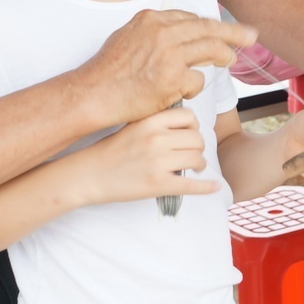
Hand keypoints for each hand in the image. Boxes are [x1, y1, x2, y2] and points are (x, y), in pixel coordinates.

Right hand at [74, 107, 217, 205]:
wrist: (88, 175)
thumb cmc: (109, 151)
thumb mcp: (132, 126)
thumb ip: (156, 122)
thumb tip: (184, 123)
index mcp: (150, 122)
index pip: (189, 117)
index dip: (193, 126)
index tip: (188, 134)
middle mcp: (156, 139)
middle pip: (197, 139)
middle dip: (198, 147)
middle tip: (190, 154)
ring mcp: (158, 163)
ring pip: (198, 159)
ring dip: (199, 164)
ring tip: (192, 168)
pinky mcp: (159, 185)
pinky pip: (192, 185)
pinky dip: (207, 187)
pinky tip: (214, 186)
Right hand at [80, 9, 255, 122]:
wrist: (94, 93)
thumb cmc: (108, 70)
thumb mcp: (128, 36)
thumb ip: (153, 31)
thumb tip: (176, 30)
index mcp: (152, 19)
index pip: (191, 18)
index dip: (210, 25)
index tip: (223, 29)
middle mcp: (162, 32)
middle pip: (208, 28)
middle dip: (233, 32)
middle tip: (251, 35)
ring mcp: (169, 55)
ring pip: (211, 49)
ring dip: (223, 55)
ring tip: (230, 60)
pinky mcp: (172, 78)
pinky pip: (198, 80)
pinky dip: (195, 87)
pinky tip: (186, 91)